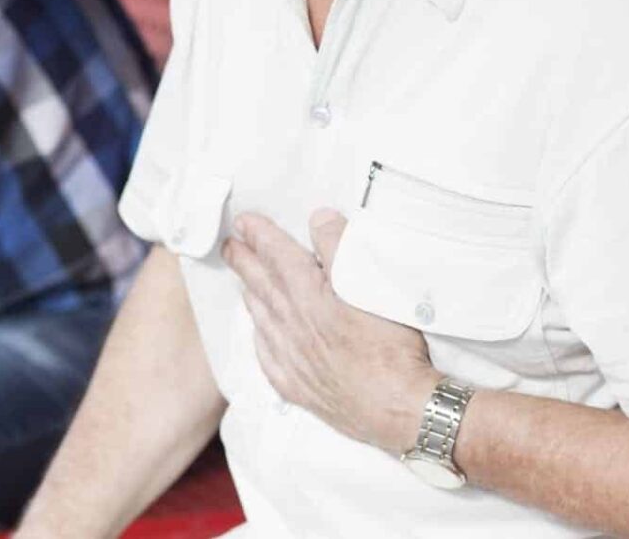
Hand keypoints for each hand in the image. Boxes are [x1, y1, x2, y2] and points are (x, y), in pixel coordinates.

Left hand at [222, 209, 437, 453]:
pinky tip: (260, 334)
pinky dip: (260, 337)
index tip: (243, 221)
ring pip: (262, 318)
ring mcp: (292, 359)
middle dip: (244, 261)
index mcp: (309, 296)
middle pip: (261, 284)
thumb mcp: (373, 284)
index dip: (259, 234)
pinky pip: (267, 356)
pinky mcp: (298, 387)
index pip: (277, 255)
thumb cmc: (391, 348)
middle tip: (230, 246)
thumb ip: (341, 247)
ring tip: (243, 281)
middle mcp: (292, 326)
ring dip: (251, 294)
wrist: (399, 409)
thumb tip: (319, 219)